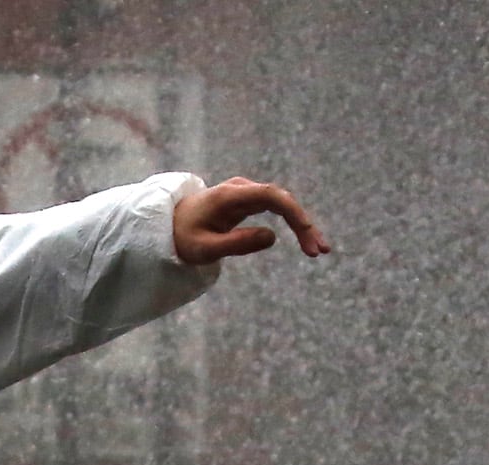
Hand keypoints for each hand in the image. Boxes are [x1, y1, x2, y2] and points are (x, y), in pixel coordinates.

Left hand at [173, 177, 330, 265]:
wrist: (168, 224)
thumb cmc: (183, 238)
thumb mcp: (204, 249)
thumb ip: (236, 244)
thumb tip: (273, 237)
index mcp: (229, 197)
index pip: (271, 196)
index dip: (294, 213)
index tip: (307, 235)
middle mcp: (240, 189)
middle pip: (282, 199)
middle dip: (304, 224)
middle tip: (320, 251)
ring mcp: (246, 192)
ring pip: (282, 204)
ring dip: (302, 224)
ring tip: (318, 250)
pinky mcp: (248, 199)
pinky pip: (277, 208)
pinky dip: (292, 222)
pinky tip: (306, 238)